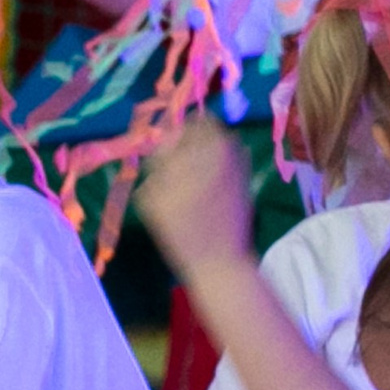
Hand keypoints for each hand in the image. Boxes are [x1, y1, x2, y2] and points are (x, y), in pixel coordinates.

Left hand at [139, 115, 254, 280]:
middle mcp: (193, 164)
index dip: (198, 127)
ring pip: (157, 157)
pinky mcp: (151, 201)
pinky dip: (156, 191)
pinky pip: (148, 184)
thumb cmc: (233, 225)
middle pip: (175, 135)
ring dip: (163, 165)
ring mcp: (168, 183)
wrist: (217, 265)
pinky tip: (170, 209)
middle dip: (176, 143)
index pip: (201, 124)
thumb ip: (231, 151)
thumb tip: (215, 124)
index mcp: (221, 156)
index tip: (195, 133)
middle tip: (178, 158)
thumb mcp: (242, 182)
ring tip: (175, 187)